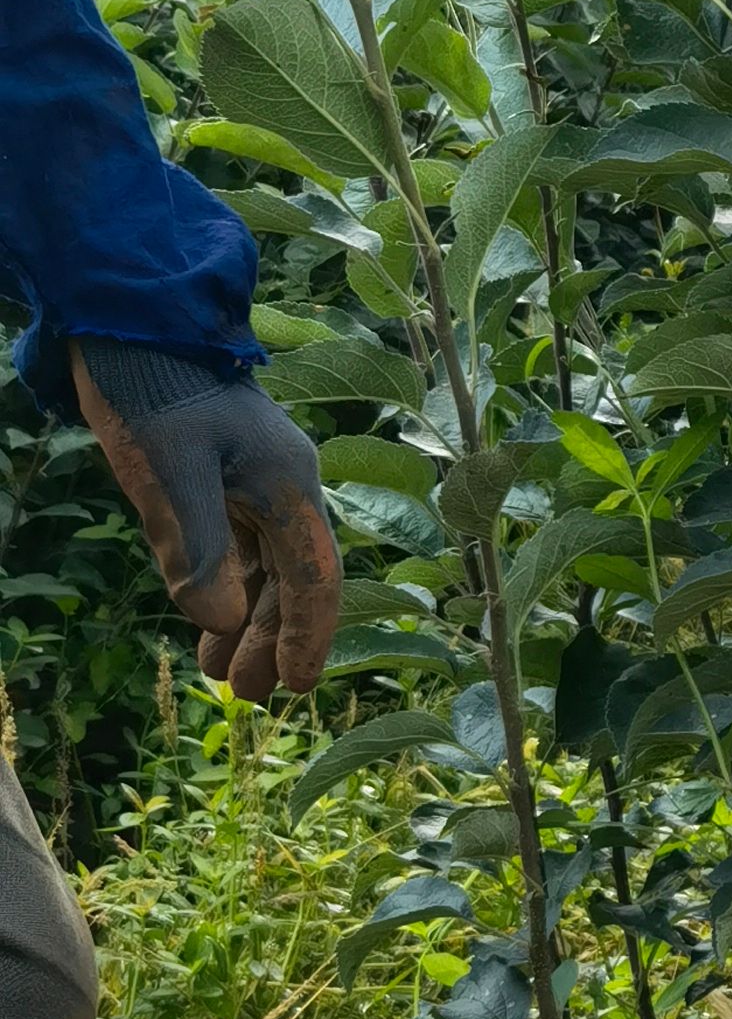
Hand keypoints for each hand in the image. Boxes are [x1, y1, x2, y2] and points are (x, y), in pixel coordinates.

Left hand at [73, 349, 341, 700]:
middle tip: (243, 694)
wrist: (131, 324)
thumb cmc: (152, 393)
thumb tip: (218, 622)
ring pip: (264, 567)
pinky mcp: (224, 474)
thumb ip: (199, 551)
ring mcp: (255, 480)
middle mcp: (284, 486)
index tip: (295, 685)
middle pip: (292, 580)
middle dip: (270, 640)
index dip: (307, 635)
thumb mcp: (168, 475)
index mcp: (288, 485)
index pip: (314, 578)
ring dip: (245, 620)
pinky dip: (226, 587)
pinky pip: (239, 545)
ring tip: (218, 672)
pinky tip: (207, 616)